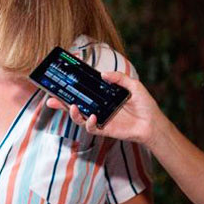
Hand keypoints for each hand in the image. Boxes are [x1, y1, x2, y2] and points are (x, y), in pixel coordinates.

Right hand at [44, 71, 167, 145]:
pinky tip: (93, 117)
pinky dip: (89, 122)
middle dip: (61, 102)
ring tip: (73, 107)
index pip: (85, 88)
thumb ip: (119, 78)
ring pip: (79, 117)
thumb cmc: (144, 104)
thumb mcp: (133, 86)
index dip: (73, 84)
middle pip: (76, 103)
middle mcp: (98, 106)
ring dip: (73, 113)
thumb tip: (103, 74)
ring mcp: (100, 118)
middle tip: (51, 99)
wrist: (152, 124)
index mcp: (103, 95)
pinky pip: (91, 128)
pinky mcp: (104, 129)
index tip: (63, 75)